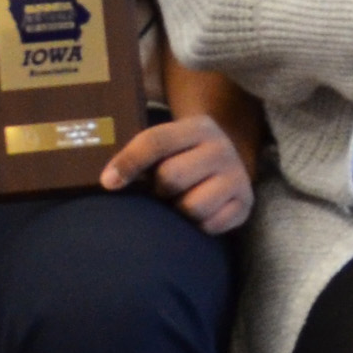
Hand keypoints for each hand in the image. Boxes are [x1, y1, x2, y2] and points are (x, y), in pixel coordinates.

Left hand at [101, 114, 253, 233]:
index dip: (128, 162)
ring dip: (178, 210)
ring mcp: (237, 176)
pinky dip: (198, 225)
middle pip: (171, 177)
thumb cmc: (184, 156)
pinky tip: (198, 214)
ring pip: (192, 207)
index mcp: (198, 127)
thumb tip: (107, 177)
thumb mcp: (169, 142)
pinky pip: (211, 225)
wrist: (228, 164)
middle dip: (158, 189)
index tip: (107, 182)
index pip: (155, 141)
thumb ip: (143, 150)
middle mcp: (221, 148)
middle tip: (158, 191)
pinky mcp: (245, 204)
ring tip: (178, 202)